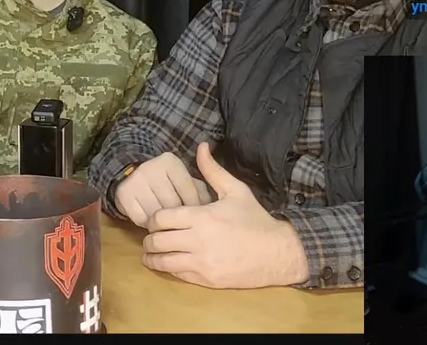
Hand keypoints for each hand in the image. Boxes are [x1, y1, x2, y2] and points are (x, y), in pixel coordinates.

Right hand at [114, 151, 214, 226]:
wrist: (130, 173)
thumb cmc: (166, 181)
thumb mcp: (185, 180)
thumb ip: (201, 190)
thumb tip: (211, 208)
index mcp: (171, 162)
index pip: (189, 193)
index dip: (196, 210)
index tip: (199, 220)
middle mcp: (152, 168)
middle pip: (173, 205)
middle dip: (180, 220)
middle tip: (185, 228)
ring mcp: (136, 181)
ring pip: (157, 214)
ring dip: (164, 225)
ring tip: (170, 228)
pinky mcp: (124, 194)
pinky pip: (141, 219)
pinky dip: (148, 225)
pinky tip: (153, 224)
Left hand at [141, 142, 308, 289]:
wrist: (277, 253)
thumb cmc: (255, 219)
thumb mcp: (235, 190)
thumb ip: (212, 170)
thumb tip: (201, 146)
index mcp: (201, 217)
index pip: (160, 219)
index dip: (153, 219)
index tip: (155, 220)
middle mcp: (198, 241)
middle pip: (157, 241)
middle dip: (150, 238)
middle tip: (151, 236)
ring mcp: (202, 263)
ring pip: (163, 261)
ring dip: (153, 257)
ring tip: (151, 253)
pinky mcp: (207, 280)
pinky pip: (178, 276)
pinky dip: (170, 269)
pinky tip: (170, 263)